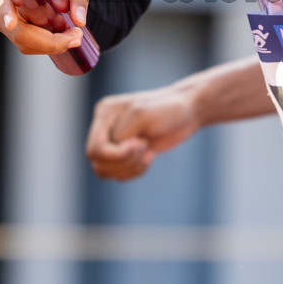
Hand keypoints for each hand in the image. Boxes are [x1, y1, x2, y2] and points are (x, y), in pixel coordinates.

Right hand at [0, 0, 89, 56]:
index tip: (11, 22)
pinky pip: (25, 41)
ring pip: (23, 40)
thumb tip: (80, 20)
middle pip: (17, 31)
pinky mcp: (7, 25)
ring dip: (49, 42)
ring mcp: (0, 15)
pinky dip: (44, 41)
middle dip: (49, 40)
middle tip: (76, 36)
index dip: (6, 11)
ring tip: (71, 31)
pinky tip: (59, 31)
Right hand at [85, 87, 200, 180]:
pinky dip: (134, 172)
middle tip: (145, 147)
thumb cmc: (168, 108)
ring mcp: (113, 141)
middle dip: (124, 162)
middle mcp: (104, 127)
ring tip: (147, 154)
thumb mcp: (142, 114)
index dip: (117, 154)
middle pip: (98, 163)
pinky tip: (150, 157)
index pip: (95, 149)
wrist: (187, 111)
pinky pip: (118, 175)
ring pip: (104, 172)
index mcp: (104, 113)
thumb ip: (122, 133)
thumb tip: (115, 150)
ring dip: (129, 168)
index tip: (141, 142)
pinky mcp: (124, 154)